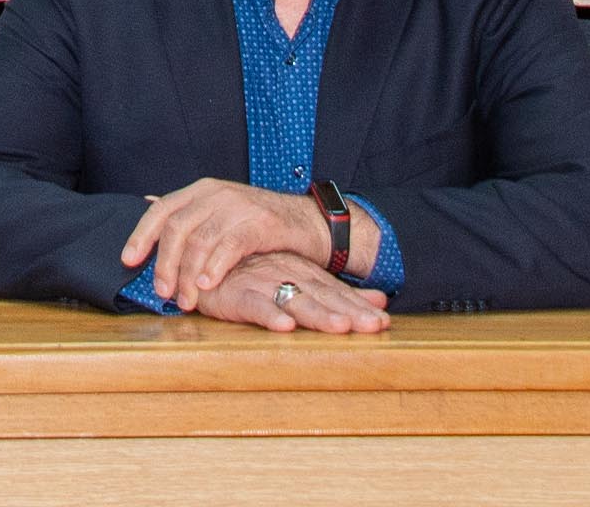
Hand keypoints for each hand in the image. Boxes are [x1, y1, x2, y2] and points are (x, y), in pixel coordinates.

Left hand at [121, 180, 340, 307]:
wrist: (309, 223)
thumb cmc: (259, 224)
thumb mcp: (220, 212)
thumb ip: (188, 212)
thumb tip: (147, 203)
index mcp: (202, 191)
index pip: (161, 210)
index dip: (141, 235)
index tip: (128, 261)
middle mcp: (217, 193)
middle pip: (177, 228)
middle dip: (165, 263)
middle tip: (162, 293)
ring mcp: (239, 206)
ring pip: (201, 240)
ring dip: (189, 275)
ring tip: (186, 300)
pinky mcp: (260, 223)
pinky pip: (230, 246)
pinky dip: (216, 267)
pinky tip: (208, 286)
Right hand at [179, 249, 386, 332]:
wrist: (206, 263)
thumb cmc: (256, 276)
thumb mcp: (300, 282)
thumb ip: (339, 294)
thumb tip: (381, 302)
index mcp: (304, 274)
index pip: (337, 292)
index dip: (360, 307)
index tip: (383, 322)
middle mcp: (288, 276)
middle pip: (323, 296)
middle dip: (348, 312)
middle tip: (373, 326)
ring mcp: (263, 284)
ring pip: (294, 299)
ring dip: (317, 314)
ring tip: (339, 327)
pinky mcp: (236, 294)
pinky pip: (253, 305)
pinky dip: (269, 314)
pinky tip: (284, 326)